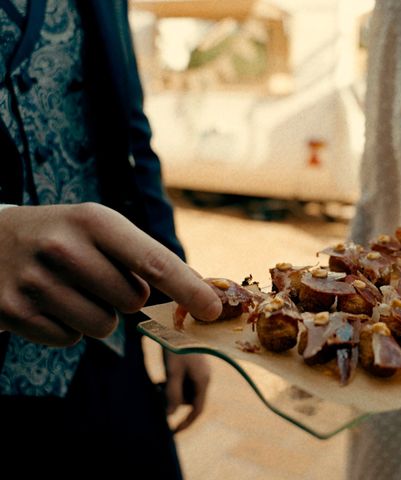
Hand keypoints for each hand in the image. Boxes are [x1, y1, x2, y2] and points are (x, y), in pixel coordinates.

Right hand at [0, 203, 221, 345]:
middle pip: (132, 301)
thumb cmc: (61, 236)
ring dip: (96, 315)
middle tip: (93, 275)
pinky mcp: (12, 312)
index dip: (189, 289)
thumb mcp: (98, 229)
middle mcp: (64, 246)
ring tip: (67, 288)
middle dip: (124, 296)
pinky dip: (66, 328)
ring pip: (103, 326)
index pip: (155, 261)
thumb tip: (200, 295)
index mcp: (95, 220)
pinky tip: (45, 303)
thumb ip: (144, 258)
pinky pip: (70, 340)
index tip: (215, 309)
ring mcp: (35, 280)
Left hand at [164, 351, 210, 432]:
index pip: (197, 410)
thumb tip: (170, 415)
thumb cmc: (177, 347)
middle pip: (190, 400)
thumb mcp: (173, 371)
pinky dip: (173, 384)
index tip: (172, 432)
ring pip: (186, 390)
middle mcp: (204, 377)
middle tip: (157, 398)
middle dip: (175, 403)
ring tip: (158, 385)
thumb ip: (172, 394)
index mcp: (203, 381)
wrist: (180, 323)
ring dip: (172, 392)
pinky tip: (161, 379)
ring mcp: (200, 370)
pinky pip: (184, 381)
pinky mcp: (193, 364)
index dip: (186, 423)